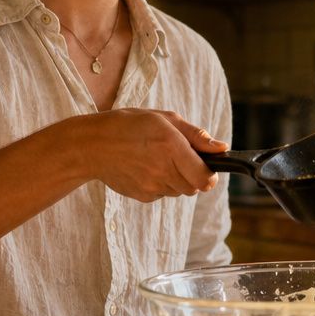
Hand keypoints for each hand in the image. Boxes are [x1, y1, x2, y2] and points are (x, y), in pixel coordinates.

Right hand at [79, 109, 227, 201]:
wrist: (92, 145)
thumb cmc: (130, 126)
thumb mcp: (165, 119)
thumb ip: (197, 135)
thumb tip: (222, 148)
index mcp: (171, 147)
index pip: (204, 178)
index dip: (209, 174)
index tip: (206, 167)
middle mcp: (162, 170)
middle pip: (194, 187)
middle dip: (193, 175)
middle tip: (178, 158)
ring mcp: (151, 186)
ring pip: (179, 191)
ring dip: (177, 179)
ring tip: (158, 160)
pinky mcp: (142, 196)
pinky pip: (162, 194)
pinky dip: (161, 184)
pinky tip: (146, 168)